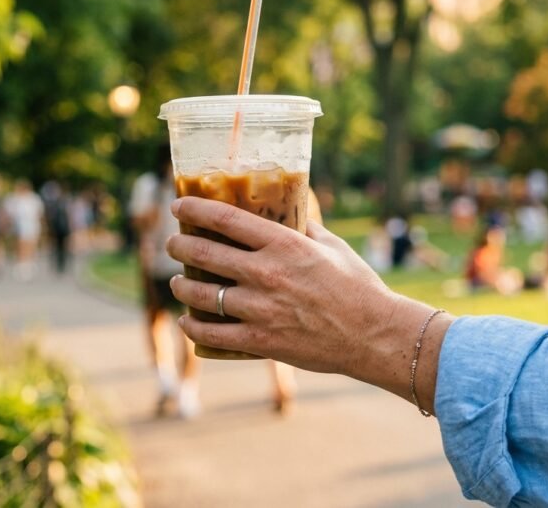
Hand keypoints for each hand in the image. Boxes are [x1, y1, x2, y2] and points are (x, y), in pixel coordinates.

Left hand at [166, 197, 437, 383]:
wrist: (373, 335)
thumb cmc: (358, 287)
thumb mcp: (332, 246)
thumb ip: (304, 228)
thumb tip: (288, 211)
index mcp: (284, 244)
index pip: (225, 219)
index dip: (194, 210)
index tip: (178, 206)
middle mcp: (266, 273)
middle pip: (203, 254)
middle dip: (180, 246)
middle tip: (174, 244)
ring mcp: (260, 309)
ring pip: (201, 295)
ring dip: (182, 287)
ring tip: (177, 283)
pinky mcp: (260, 341)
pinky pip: (213, 334)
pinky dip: (194, 326)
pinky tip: (188, 320)